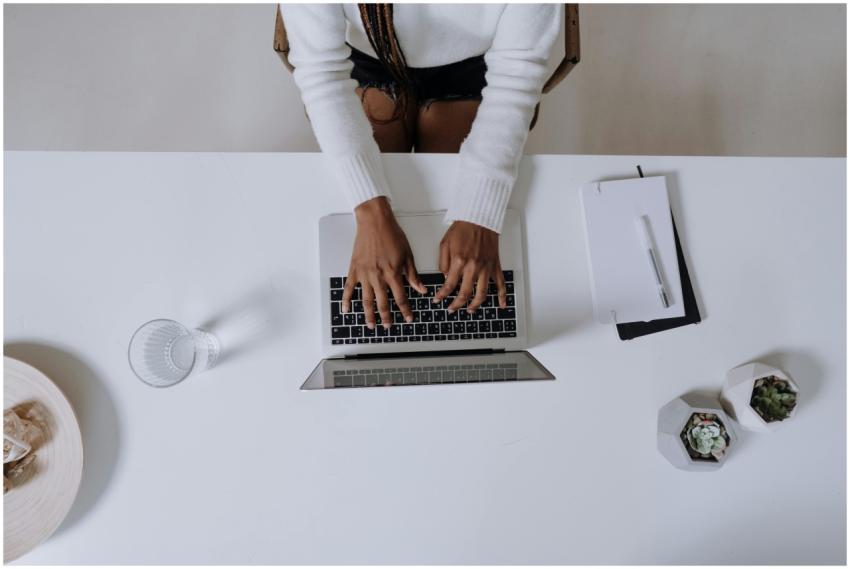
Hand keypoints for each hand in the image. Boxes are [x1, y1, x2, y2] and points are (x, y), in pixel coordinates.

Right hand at [342, 197, 426, 328]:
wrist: (374, 221)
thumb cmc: (391, 234)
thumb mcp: (408, 254)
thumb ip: (412, 275)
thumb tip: (421, 289)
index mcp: (393, 273)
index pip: (400, 298)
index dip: (405, 310)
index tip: (408, 318)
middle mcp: (378, 276)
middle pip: (382, 303)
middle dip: (386, 317)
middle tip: (388, 327)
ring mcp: (364, 274)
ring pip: (366, 300)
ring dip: (368, 314)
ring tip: (371, 325)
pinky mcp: (354, 269)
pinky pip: (349, 288)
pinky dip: (346, 300)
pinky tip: (346, 310)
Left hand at [433, 221, 506, 312]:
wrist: (480, 218)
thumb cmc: (463, 228)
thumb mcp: (445, 244)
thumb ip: (443, 263)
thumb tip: (445, 278)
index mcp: (459, 261)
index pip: (449, 285)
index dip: (442, 296)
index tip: (438, 300)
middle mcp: (473, 267)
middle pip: (465, 294)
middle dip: (456, 305)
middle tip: (451, 309)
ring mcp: (486, 268)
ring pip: (482, 293)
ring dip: (475, 305)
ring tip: (469, 310)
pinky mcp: (495, 266)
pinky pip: (500, 284)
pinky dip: (502, 296)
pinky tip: (501, 305)